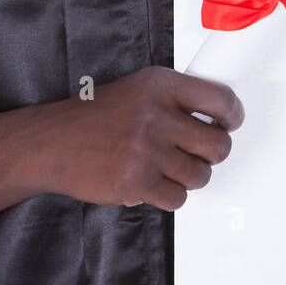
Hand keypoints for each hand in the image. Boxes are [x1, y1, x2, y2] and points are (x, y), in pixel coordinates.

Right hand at [47, 66, 243, 210]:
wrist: (52, 142)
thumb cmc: (94, 117)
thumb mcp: (137, 89)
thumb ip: (175, 99)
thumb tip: (218, 118)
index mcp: (160, 86)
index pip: (220, 100)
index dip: (233, 116)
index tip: (230, 124)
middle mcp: (157, 116)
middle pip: (218, 145)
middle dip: (212, 153)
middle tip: (199, 153)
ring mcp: (147, 151)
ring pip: (201, 175)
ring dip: (189, 176)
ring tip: (167, 168)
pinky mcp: (138, 182)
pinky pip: (178, 198)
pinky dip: (169, 195)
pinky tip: (152, 182)